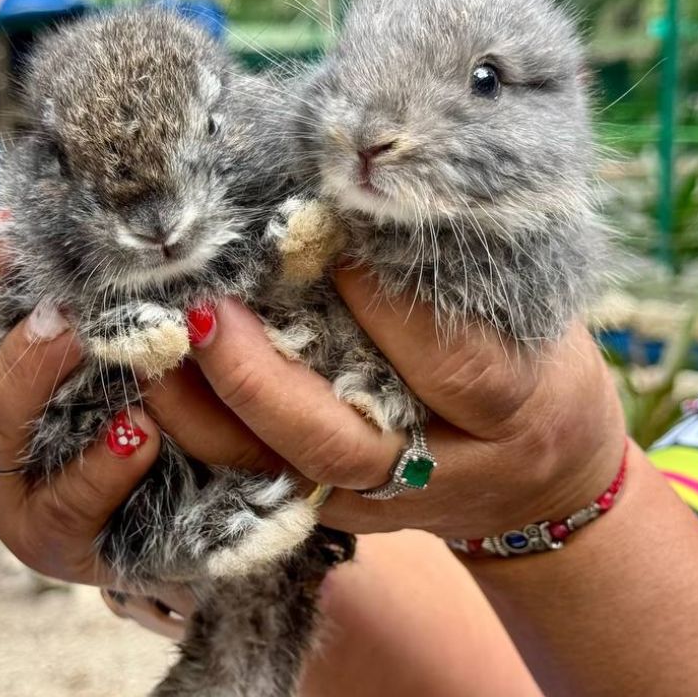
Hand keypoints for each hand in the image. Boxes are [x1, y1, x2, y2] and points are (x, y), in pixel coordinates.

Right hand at [0, 223, 162, 585]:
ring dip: (36, 380)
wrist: (176, 525)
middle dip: (11, 329)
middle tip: (59, 300)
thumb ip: (95, 312)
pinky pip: (65, 504)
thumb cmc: (134, 423)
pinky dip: (101, 467)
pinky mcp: (51, 544)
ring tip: (82, 341)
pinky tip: (139, 434)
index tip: (9, 224)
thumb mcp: (111, 362)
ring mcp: (7, 496)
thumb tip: (108, 231)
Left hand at [145, 267, 625, 540]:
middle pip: (341, 445)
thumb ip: (460, 267)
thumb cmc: (536, 364)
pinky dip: (202, 433)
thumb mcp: (535, 310)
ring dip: (207, 413)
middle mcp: (439, 469)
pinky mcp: (332, 510)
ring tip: (156, 345)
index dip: (389, 311)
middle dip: (262, 381)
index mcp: (512, 408)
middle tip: (205, 310)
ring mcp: (379, 502)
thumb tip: (363, 185)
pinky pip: (256, 479)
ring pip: (281, 475)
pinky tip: (159, 380)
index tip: (331, 241)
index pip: (452, 368)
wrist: (541, 481)